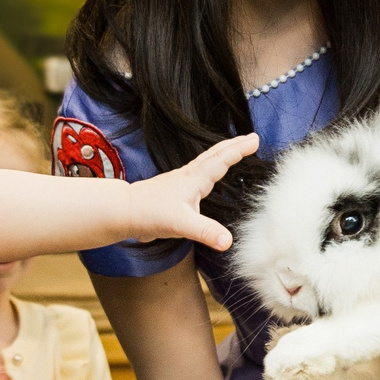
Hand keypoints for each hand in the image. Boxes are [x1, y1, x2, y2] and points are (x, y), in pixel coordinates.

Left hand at [129, 133, 260, 251]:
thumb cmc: (149, 213)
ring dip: (222, 154)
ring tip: (235, 151)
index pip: (221, 160)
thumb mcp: (181, 224)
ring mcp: (181, 183)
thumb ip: (206, 232)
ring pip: (206, 163)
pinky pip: (199, 174)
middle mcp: (189, 177)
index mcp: (194, 179)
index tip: (255, 139)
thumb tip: (229, 241)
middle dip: (234, 145)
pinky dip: (210, 168)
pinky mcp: (176, 192)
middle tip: (251, 138)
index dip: (239, 149)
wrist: (124, 212)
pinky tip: (209, 177)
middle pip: (215, 155)